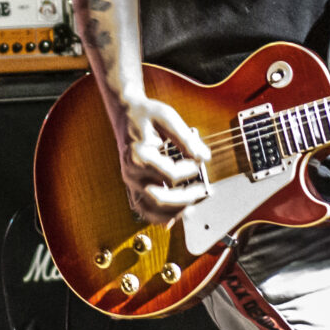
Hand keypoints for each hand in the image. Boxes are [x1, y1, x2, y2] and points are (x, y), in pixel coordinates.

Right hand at [115, 96, 209, 225]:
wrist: (126, 113)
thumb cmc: (146, 114)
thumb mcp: (168, 118)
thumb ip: (186, 138)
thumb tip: (203, 157)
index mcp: (138, 155)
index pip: (169, 175)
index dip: (189, 171)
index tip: (198, 162)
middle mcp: (131, 173)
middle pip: (158, 198)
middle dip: (184, 198)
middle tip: (202, 190)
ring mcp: (130, 182)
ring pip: (149, 210)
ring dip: (172, 213)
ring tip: (192, 206)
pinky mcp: (133, 186)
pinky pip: (144, 208)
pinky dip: (159, 216)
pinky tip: (175, 216)